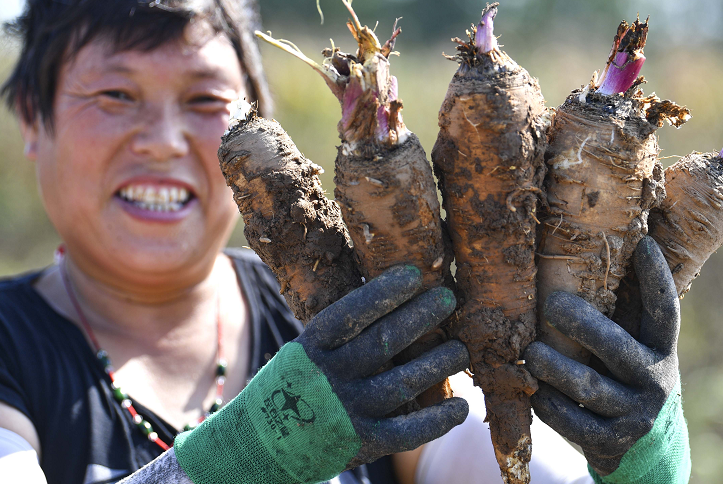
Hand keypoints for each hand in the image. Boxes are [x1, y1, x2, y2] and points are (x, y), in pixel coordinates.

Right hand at [173, 265, 469, 483]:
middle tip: (448, 297)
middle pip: (381, 343)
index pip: (348, 313)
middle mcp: (328, 378)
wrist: (260, 447)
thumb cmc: (293, 388)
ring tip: (461, 347)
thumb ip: (339, 335)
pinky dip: (437, 420)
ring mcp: (345, 412)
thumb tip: (390, 297)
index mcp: (310, 348)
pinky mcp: (361, 443)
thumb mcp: (302, 353)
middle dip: (419, 317)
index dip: (381, 293)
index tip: (413, 274)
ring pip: (400, 383)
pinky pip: (406, 432)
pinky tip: (462, 407)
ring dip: (436, 363)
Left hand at [523, 237, 680, 475]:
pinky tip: (532, 388)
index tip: (643, 244)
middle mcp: (654, 380)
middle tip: (552, 305)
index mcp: (661, 348)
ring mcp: (633, 413)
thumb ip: (619, 308)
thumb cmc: (623, 369)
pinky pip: (572, 421)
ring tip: (530, 351)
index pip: (664, 311)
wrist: (638, 437)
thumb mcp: (632, 340)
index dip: (657, 278)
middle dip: (582, 326)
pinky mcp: (610, 441)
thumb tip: (591, 245)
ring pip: (588, 387)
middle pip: (616, 349)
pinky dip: (548, 403)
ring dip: (555, 367)